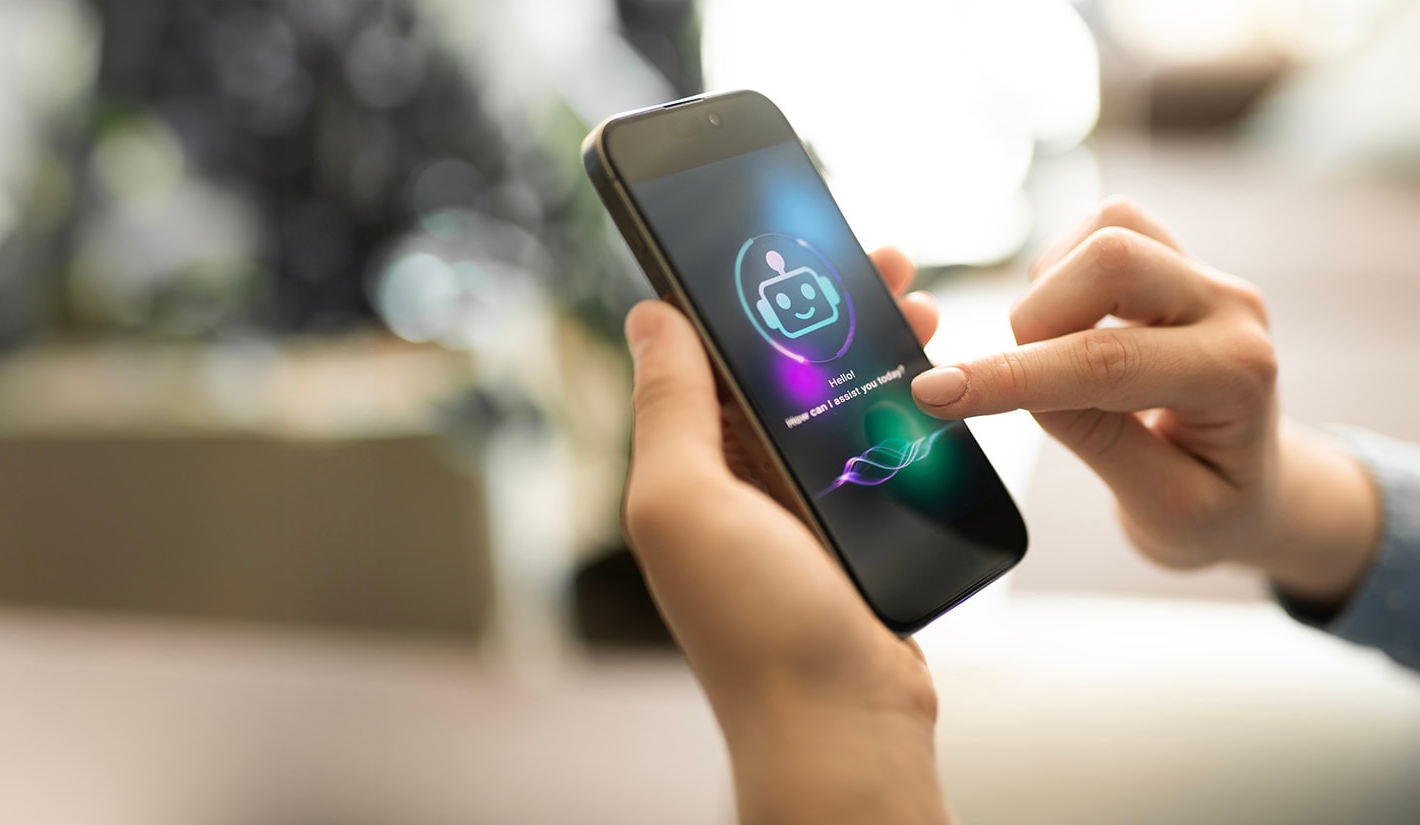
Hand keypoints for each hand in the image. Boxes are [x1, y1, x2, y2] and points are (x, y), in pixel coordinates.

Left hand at [623, 249, 948, 824]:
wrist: (844, 726)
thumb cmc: (756, 627)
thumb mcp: (685, 502)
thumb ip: (668, 409)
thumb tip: (649, 315)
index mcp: (683, 471)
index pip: (704, 356)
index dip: (743, 294)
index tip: (789, 237)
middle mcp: (733, 488)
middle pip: (779, 370)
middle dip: (828, 309)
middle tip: (886, 262)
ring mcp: (796, 512)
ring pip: (833, 402)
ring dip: (874, 350)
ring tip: (923, 308)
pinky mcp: (853, 535)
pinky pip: (875, 451)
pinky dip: (903, 409)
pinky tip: (937, 381)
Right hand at [909, 199, 1379, 605]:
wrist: (1253, 483)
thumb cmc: (1212, 502)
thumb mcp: (1162, 508)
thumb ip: (1094, 437)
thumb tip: (1011, 383)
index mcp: (1237, 376)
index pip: (1106, 362)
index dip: (1011, 375)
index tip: (935, 393)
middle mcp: (1229, 308)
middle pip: (1113, 257)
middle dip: (1037, 317)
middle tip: (1022, 378)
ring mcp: (1203, 276)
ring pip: (1106, 231)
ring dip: (1049, 291)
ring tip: (1056, 356)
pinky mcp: (1174, 259)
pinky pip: (1102, 229)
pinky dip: (1059, 273)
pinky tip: (1069, 327)